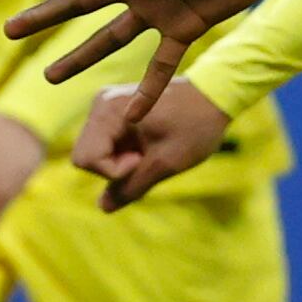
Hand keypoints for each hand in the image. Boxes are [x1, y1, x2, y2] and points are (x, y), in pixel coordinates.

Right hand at [0, 0, 290, 120]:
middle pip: (79, 2)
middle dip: (44, 18)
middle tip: (7, 32)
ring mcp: (159, 7)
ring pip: (109, 38)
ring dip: (79, 58)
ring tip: (49, 77)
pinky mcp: (187, 27)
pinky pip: (160, 65)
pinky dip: (147, 89)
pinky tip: (132, 114)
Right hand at [71, 80, 231, 213]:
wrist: (216, 94)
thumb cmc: (196, 125)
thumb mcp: (166, 163)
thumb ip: (131, 187)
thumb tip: (103, 207)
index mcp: (108, 110)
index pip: (86, 159)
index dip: (115, 171)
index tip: (144, 158)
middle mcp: (100, 103)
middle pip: (86, 156)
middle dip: (116, 167)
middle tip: (149, 155)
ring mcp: (105, 106)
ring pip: (95, 153)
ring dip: (122, 161)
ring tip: (152, 147)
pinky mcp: (113, 112)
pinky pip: (106, 145)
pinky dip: (125, 152)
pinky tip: (150, 143)